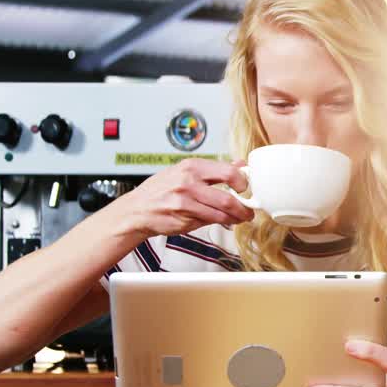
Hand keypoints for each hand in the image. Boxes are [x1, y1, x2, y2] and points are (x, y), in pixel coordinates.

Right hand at [109, 158, 255, 239]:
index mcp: (191, 166)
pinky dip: (220, 222)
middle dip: (243, 207)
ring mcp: (185, 201)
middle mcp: (188, 182)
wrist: (137, 209)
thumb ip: (214, 170)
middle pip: (227, 198)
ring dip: (235, 218)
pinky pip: (209, 221)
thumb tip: (240, 164)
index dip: (243, 182)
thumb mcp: (185, 171)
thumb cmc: (161, 189)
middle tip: (248, 210)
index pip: (228, 172)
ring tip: (240, 218)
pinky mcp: (183, 218)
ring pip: (221, 214)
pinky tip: (223, 220)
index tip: (247, 188)